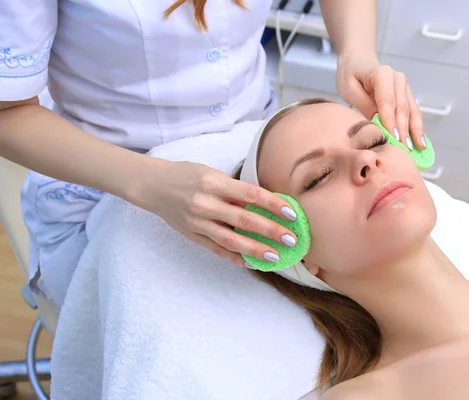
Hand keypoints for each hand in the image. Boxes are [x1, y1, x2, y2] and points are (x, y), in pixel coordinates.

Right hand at [135, 159, 297, 266]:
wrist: (153, 186)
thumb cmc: (188, 175)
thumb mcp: (213, 174)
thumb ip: (236, 190)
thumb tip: (266, 205)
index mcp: (213, 183)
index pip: (251, 195)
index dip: (273, 204)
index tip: (292, 214)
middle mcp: (205, 203)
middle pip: (244, 220)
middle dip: (270, 231)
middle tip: (291, 239)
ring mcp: (197, 222)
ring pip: (231, 240)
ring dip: (256, 250)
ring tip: (275, 257)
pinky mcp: (192, 236)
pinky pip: (217, 250)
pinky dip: (235, 258)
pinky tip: (252, 263)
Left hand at [336, 53, 425, 149]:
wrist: (358, 62)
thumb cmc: (351, 75)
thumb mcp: (350, 89)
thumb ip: (364, 105)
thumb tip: (378, 123)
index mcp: (382, 74)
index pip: (387, 101)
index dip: (391, 121)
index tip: (394, 139)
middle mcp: (398, 79)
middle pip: (402, 108)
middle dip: (404, 131)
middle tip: (404, 150)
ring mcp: (404, 87)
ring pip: (412, 111)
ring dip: (415, 131)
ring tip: (418, 149)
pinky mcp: (406, 95)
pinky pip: (413, 112)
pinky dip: (417, 127)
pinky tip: (420, 141)